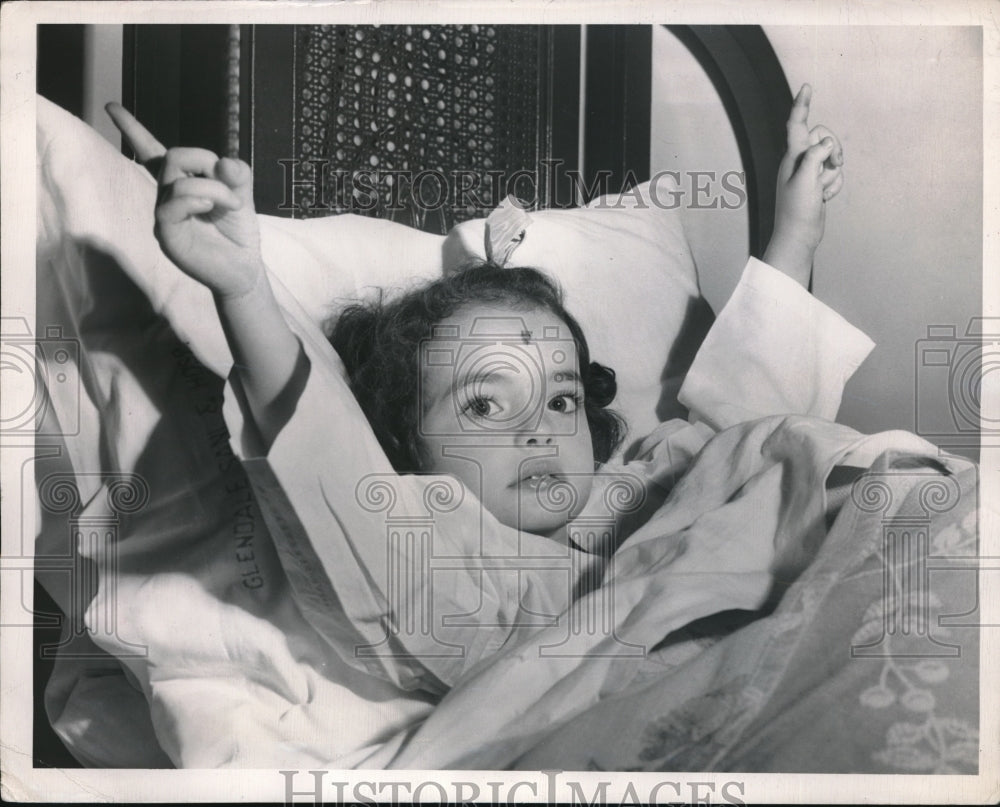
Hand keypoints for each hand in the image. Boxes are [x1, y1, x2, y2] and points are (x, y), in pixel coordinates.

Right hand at [106, 103, 263, 299]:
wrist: (244, 269)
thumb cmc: (238, 233)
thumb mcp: (242, 196)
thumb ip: (237, 176)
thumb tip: (227, 162)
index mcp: (183, 183)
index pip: (153, 152)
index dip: (133, 130)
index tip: (111, 107)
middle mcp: (169, 196)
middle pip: (172, 156)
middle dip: (204, 161)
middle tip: (231, 184)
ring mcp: (165, 215)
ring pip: (177, 180)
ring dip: (212, 187)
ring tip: (232, 204)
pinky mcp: (167, 233)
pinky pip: (171, 206)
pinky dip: (194, 199)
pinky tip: (209, 207)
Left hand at [765, 84, 844, 284]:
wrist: (799, 235)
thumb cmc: (797, 210)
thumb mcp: (806, 179)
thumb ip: (816, 156)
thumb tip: (826, 144)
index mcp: (792, 157)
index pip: (798, 124)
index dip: (802, 105)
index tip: (807, 86)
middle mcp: (800, 161)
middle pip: (824, 137)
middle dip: (833, 148)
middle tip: (832, 166)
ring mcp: (810, 173)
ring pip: (833, 158)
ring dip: (834, 173)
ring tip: (822, 190)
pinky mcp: (818, 185)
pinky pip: (835, 175)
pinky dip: (834, 185)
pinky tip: (824, 198)